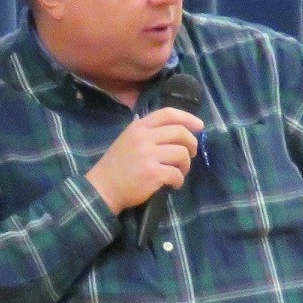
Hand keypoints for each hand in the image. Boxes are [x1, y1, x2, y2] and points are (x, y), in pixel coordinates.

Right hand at [85, 108, 202, 214]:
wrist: (103, 188)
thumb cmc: (117, 165)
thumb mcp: (127, 139)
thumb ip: (147, 131)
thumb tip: (175, 127)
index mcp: (139, 127)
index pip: (168, 113)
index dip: (187, 118)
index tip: (199, 126)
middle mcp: (144, 138)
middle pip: (180, 133)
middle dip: (192, 144)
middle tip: (191, 154)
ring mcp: (148, 156)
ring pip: (182, 153)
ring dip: (185, 165)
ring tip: (178, 172)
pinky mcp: (153, 174)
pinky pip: (177, 174)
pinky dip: (179, 181)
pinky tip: (172, 184)